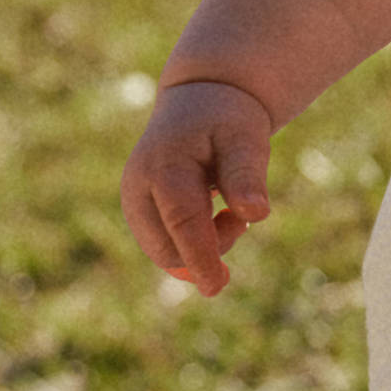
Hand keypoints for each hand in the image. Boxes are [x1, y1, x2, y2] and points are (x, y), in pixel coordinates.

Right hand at [120, 80, 272, 294]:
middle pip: (168, 249)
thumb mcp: (246, 137)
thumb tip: (256, 213)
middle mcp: (137, 189)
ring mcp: (133, 204)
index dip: (200, 256)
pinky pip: (167, 248)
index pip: (181, 222)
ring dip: (203, 246)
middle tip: (240, 218)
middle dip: (210, 248)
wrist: (199, 104)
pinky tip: (215, 216)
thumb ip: (248, 174)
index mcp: (164, 166)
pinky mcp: (140, 216)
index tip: (216, 286)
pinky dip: (194, 243)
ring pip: (166, 254)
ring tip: (228, 211)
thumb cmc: (226, 120)